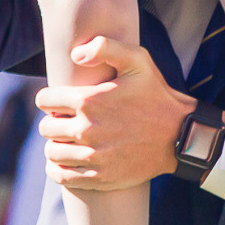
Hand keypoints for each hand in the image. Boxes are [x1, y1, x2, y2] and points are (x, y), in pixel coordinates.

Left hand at [36, 35, 195, 193]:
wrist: (180, 135)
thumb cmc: (157, 95)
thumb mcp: (138, 60)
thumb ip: (106, 47)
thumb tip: (75, 55)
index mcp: (89, 100)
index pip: (44, 100)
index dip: (50, 98)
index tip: (60, 101)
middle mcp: (87, 130)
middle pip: (46, 128)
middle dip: (53, 122)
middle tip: (67, 121)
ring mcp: (93, 156)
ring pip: (52, 153)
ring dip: (56, 145)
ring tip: (68, 141)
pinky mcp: (100, 177)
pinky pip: (62, 176)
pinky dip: (58, 169)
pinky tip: (67, 161)